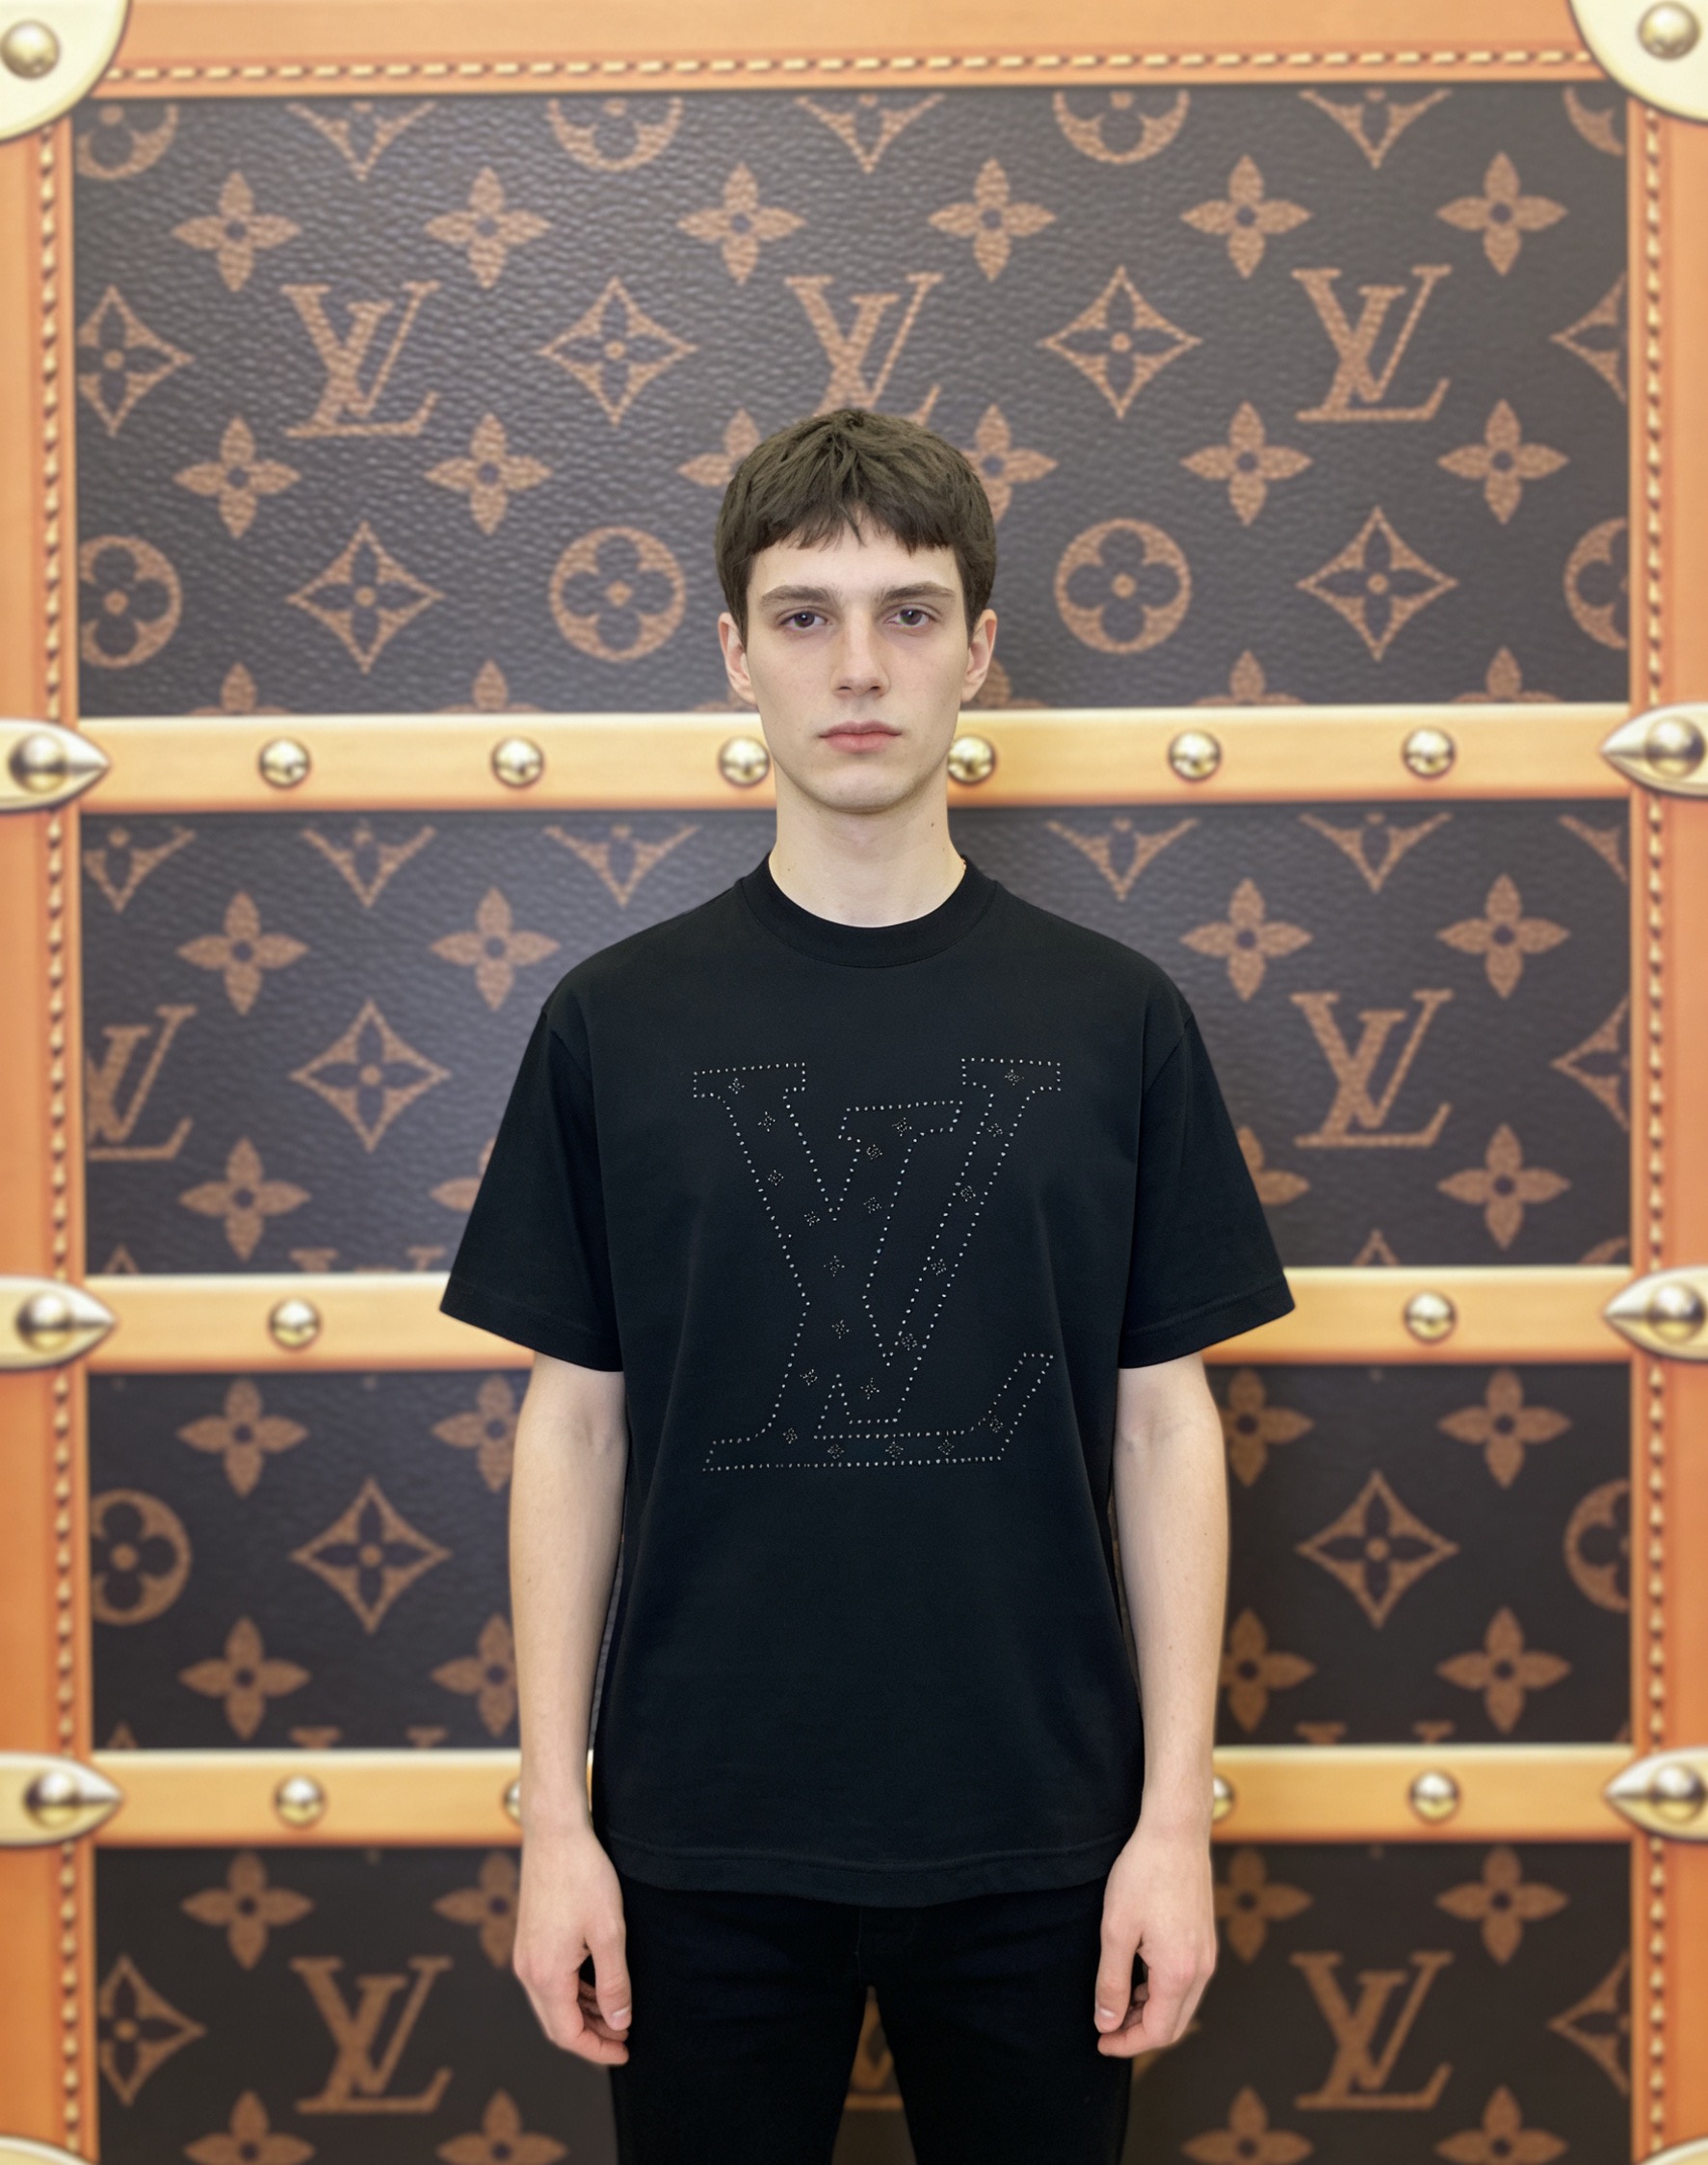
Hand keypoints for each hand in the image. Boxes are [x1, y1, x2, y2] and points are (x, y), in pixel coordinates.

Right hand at [511, 1821, 632, 2063]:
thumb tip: (618, 2023)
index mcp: (546, 1975)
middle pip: (557, 2024)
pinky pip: (549, 1982)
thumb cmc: (584, 1877)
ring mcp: (526, 1955)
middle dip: (591, 2035)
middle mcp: (528, 1970)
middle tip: (624, 2036)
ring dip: (583, 2014)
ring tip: (617, 2013)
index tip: (625, 2051)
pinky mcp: (530, 1940)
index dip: (597, 2049)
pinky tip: (598, 1986)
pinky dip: (573, 1993)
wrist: (554, 1834)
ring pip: (553, 2003)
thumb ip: (614, 1984)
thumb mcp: (609, 1932)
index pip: (567, 2034)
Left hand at [1092, 1820, 1216, 2055]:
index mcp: (1179, 1973)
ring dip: (1150, 2011)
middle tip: (1106, 2027)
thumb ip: (1112, 1982)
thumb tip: (1108, 2023)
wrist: (1175, 1833)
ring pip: (1181, 2004)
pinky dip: (1162, 1991)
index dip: (1127, 2043)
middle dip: (1139, 2032)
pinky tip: (1137, 1976)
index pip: (1158, 2032)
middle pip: (1174, 2024)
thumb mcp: (1116, 1930)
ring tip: (1116, 2000)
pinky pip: (1186, 1982)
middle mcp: (1201, 1969)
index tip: (1100, 2041)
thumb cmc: (1143, 1875)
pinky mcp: (1205, 1940)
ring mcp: (1207, 1954)